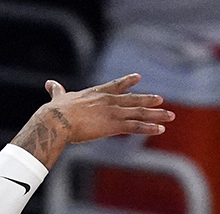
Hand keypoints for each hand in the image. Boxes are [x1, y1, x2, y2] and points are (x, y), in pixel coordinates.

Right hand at [12, 74, 175, 167]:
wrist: (57, 120)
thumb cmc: (55, 111)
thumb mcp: (59, 97)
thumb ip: (57, 90)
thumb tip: (49, 84)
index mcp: (96, 93)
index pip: (115, 86)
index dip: (127, 82)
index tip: (138, 78)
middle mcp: (108, 101)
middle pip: (133, 99)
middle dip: (148, 100)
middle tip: (161, 100)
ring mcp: (112, 112)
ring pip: (139, 113)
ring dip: (156, 115)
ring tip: (170, 116)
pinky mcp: (113, 126)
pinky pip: (135, 127)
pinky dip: (148, 128)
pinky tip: (160, 129)